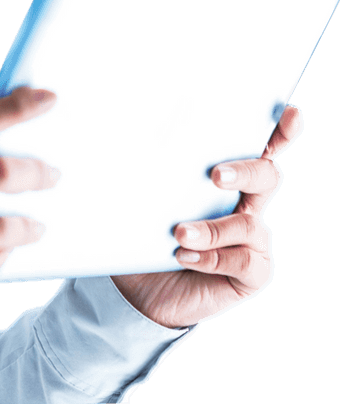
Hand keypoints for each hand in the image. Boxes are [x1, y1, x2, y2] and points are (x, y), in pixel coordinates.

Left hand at [111, 104, 303, 328]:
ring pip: (248, 224)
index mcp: (225, 177)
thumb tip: (115, 131)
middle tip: (215, 175)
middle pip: (265, 176)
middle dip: (246, 170)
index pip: (257, 149)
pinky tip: (183, 255)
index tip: (288, 114)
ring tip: (178, 232)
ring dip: (211, 228)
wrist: (141, 289)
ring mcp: (252, 239)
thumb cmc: (144, 234)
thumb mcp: (140, 198)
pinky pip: (243, 261)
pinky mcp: (252, 272)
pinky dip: (211, 257)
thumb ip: (142, 170)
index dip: (277, 131)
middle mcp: (246, 203)